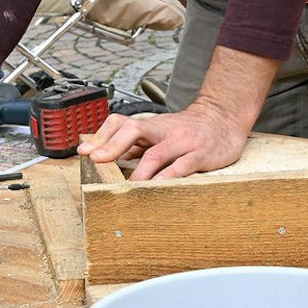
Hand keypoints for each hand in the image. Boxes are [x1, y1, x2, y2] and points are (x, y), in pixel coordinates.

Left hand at [79, 102, 251, 180]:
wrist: (223, 118)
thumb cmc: (188, 129)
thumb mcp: (160, 132)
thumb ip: (136, 144)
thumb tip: (106, 154)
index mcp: (151, 126)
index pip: (121, 123)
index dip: (102, 135)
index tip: (84, 151)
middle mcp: (163, 131)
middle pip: (134, 129)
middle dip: (113, 145)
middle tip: (97, 160)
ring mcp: (182, 142)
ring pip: (156, 153)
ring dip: (138, 172)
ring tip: (124, 188)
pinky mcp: (200, 155)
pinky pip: (182, 166)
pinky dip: (168, 178)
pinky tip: (158, 188)